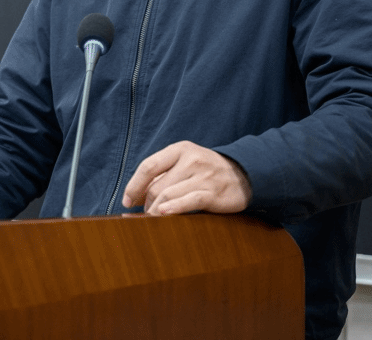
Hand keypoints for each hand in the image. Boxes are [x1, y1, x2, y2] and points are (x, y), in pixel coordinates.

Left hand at [121, 141, 251, 214]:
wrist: (244, 175)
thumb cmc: (207, 171)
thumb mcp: (186, 163)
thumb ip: (164, 175)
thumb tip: (136, 195)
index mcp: (179, 149)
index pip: (148, 166)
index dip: (134, 185)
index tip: (127, 201)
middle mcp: (190, 160)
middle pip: (157, 185)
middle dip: (146, 204)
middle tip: (144, 215)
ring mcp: (203, 176)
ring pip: (169, 195)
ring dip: (155, 211)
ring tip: (151, 220)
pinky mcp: (213, 193)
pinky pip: (189, 201)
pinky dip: (174, 208)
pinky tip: (163, 214)